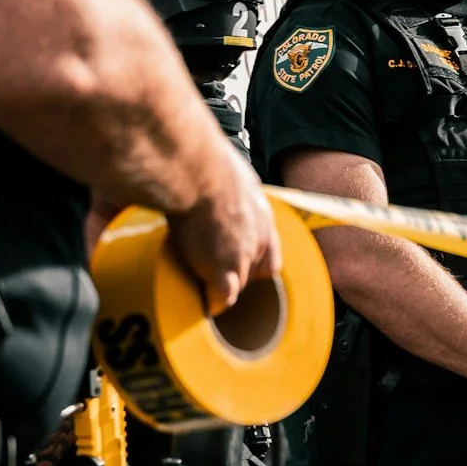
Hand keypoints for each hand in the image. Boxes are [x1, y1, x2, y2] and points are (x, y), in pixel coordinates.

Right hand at [167, 154, 279, 315]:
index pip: (269, 249)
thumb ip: (220, 186)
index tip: (236, 258)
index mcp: (260, 211)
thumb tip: (198, 183)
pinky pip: (224, 298)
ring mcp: (244, 256)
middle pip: (255, 268)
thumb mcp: (223, 174)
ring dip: (223, 286)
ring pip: (239, 283)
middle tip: (213, 270)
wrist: (198, 173)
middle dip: (237, 272)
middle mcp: (260, 236)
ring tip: (203, 285)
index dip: (254, 258)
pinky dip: (214, 301)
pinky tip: (202, 301)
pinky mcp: (224, 271)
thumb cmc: (202, 164)